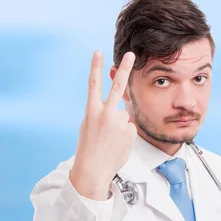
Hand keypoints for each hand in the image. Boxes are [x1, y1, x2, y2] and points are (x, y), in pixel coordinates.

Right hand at [69, 51, 136, 200]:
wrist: (94, 169)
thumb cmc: (89, 147)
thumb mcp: (89, 124)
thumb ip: (101, 111)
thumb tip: (122, 107)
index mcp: (91, 111)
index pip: (93, 84)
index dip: (95, 67)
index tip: (98, 52)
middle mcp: (106, 113)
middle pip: (118, 86)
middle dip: (124, 68)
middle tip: (130, 54)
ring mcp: (119, 122)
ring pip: (124, 115)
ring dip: (119, 124)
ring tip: (110, 138)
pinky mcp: (130, 131)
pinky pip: (130, 126)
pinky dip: (125, 133)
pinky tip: (117, 142)